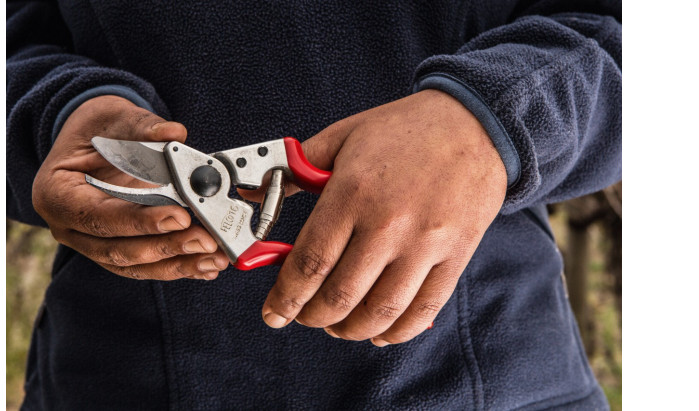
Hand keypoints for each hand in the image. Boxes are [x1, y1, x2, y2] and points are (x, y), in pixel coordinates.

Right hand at [33, 95, 228, 279]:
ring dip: (177, 263)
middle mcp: (69, 227)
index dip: (139, 221)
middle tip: (205, 239)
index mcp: (57, 193)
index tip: (179, 216)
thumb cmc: (95, 129)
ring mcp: (90, 244)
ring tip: (214, 257)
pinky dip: (177, 266)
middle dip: (166, 246)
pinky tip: (205, 265)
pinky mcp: (114, 251)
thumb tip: (173, 133)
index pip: (98, 216)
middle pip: (118, 250)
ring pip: (134, 265)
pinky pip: (145, 266)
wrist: (91, 141)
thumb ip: (141, 126)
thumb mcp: (112, 116)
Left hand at [260, 89, 506, 344]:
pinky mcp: (455, 256)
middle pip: (340, 295)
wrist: (474, 123)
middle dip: (311, 317)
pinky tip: (378, 332)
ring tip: (335, 326)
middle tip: (301, 316)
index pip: (310, 262)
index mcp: (353, 192)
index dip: (285, 297)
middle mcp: (389, 223)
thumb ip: (297, 168)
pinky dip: (396, 332)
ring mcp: (425, 244)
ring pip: (380, 311)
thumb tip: (256, 195)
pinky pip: (424, 310)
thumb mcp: (343, 136)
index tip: (273, 313)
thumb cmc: (405, 129)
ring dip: (349, 330)